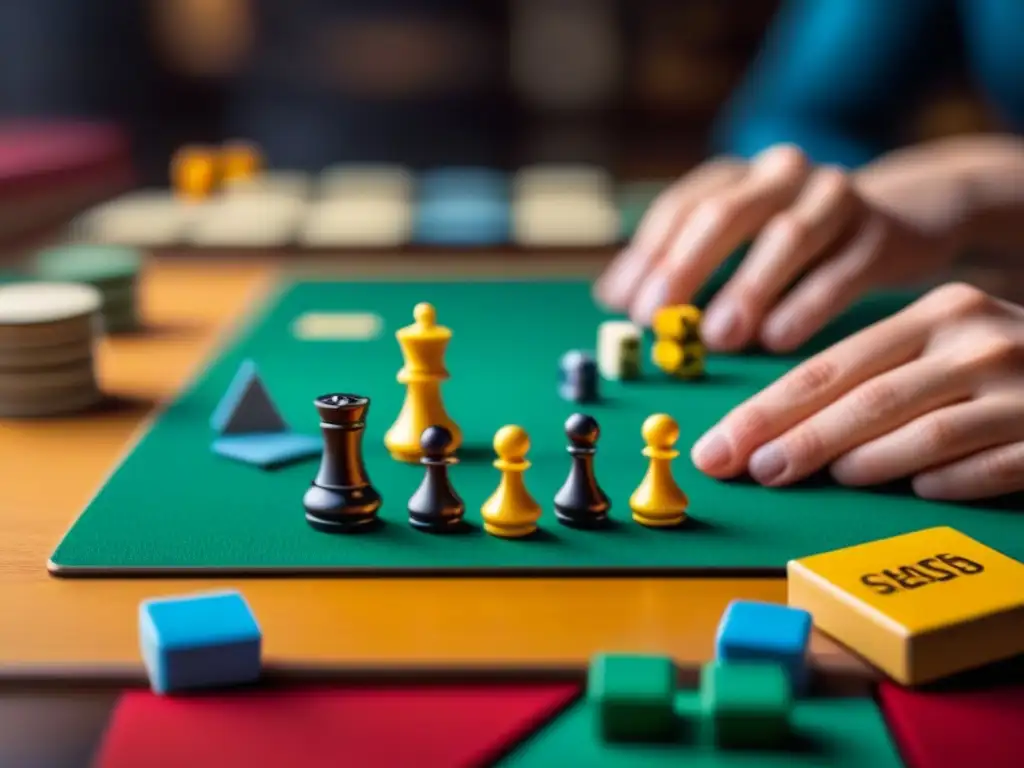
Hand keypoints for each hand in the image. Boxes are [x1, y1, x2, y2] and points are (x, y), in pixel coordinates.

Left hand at [595, 144, 964, 352]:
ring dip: (746, 289)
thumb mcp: (735, 246)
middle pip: (725, 213)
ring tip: (716, 336)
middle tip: (656, 317)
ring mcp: (835, 197)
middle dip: (685, 267)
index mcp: (736, 177)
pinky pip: (840, 271)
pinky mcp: (878, 233)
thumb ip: (677, 268)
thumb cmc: (797, 248)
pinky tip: (777, 341)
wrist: (900, 219)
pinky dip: (806, 306)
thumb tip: (613, 300)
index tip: (623, 306)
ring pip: (786, 237)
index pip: (681, 208)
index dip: (649, 256)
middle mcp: (781, 174)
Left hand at [691, 283, 1023, 500]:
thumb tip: (775, 435)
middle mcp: (976, 341)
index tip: (717, 446)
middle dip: (796, 439)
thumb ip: (870, 381)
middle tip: (745, 471)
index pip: (831, 367)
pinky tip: (916, 492)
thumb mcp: (936, 353)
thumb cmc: (997, 372)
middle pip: (866, 399)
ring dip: (863, 462)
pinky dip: (945, 483)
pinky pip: (987, 466)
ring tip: (823, 479)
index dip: (766, 410)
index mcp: (934, 316)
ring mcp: (1021, 387)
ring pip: (923, 433)